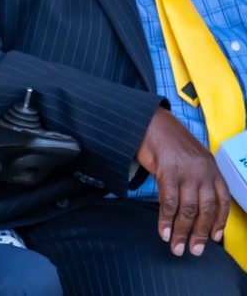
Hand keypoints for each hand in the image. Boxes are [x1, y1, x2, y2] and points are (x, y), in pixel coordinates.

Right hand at [135, 108, 230, 257]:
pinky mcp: (168, 171)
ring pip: (189, 210)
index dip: (219, 223)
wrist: (150, 121)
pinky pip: (169, 202)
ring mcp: (186, 171)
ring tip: (176, 246)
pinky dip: (166, 220)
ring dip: (182, 232)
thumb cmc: (168, 141)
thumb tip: (194, 206)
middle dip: (200, 234)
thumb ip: (195, 179)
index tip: (214, 239)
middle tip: (194, 251)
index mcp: (212, 169)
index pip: (222, 202)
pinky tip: (163, 231)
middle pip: (206, 210)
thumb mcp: (190, 159)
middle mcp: (203, 171)